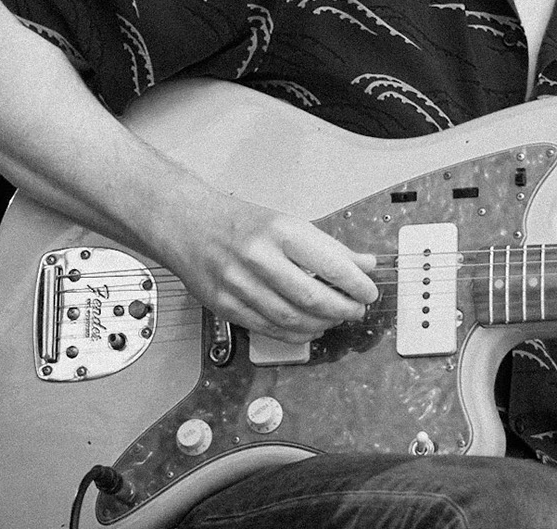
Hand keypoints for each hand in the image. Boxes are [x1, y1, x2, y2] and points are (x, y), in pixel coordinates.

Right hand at [160, 185, 378, 341]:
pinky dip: (296, 334)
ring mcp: (239, 285)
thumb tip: (365, 264)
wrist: (186, 224)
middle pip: (313, 298)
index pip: (331, 264)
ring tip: (337, 319)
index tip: (369, 291)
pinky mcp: (226, 306)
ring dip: (323, 324)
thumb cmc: (239, 222)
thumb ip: (328, 247)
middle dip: (343, 309)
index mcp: (280, 232)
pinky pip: (269, 329)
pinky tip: (311, 328)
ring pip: (292, 319)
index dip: (357, 284)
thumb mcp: (288, 223)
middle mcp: (259, 258)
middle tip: (357, 310)